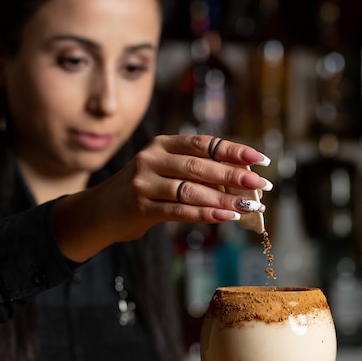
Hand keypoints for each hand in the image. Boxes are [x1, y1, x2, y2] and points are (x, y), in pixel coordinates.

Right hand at [53, 134, 271, 261]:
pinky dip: (206, 214)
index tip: (259, 159)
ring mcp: (144, 182)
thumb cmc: (141, 191)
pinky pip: (180, 210)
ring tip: (250, 205)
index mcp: (161, 144)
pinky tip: (227, 217)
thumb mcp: (163, 172)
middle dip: (235, 175)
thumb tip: (238, 184)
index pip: (203, 143)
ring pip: (192, 189)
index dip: (233, 150)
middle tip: (261, 185)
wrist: (100, 212)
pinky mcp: (141, 207)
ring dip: (225, 198)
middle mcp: (151, 158)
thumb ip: (193, 173)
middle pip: (200, 165)